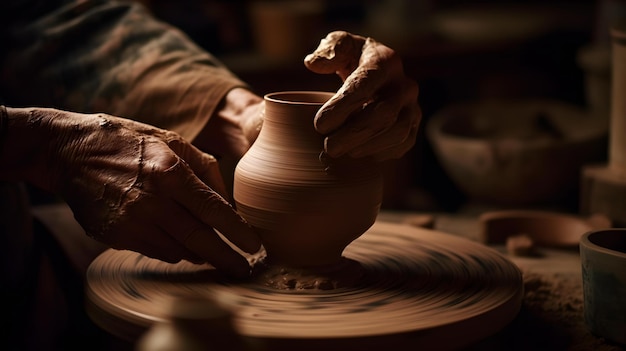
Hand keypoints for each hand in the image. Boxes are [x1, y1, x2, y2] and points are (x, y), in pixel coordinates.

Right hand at [18, 108, 261, 276]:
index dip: (238, 231)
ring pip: (179, 251)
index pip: (214, 210)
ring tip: (214, 253)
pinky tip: (182, 243)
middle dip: (227, 257)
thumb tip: (228, 202)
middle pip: (199, 239)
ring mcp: (132, 222)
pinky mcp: (116, 237)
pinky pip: (157, 253)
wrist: (71, 153)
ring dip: (201, 254)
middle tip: (245, 269)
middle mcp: (152, 200)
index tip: (255, 246)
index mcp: (170, 171)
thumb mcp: (171, 141)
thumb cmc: (128, 142)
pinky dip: (175, 251)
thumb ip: (205, 169)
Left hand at [304, 31, 420, 160]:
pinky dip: (383, 152)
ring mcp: (413, 105)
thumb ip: (328, 50)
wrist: (379, 71)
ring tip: (344, 153)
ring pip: (398, 131)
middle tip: (328, 148)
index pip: (364, 85)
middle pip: (384, 113)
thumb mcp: (340, 45)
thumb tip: (313, 64)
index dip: (342, 107)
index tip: (319, 125)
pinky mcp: (415, 124)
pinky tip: (360, 154)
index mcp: (385, 61)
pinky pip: (404, 142)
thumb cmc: (353, 58)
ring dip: (369, 146)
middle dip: (354, 134)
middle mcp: (404, 84)